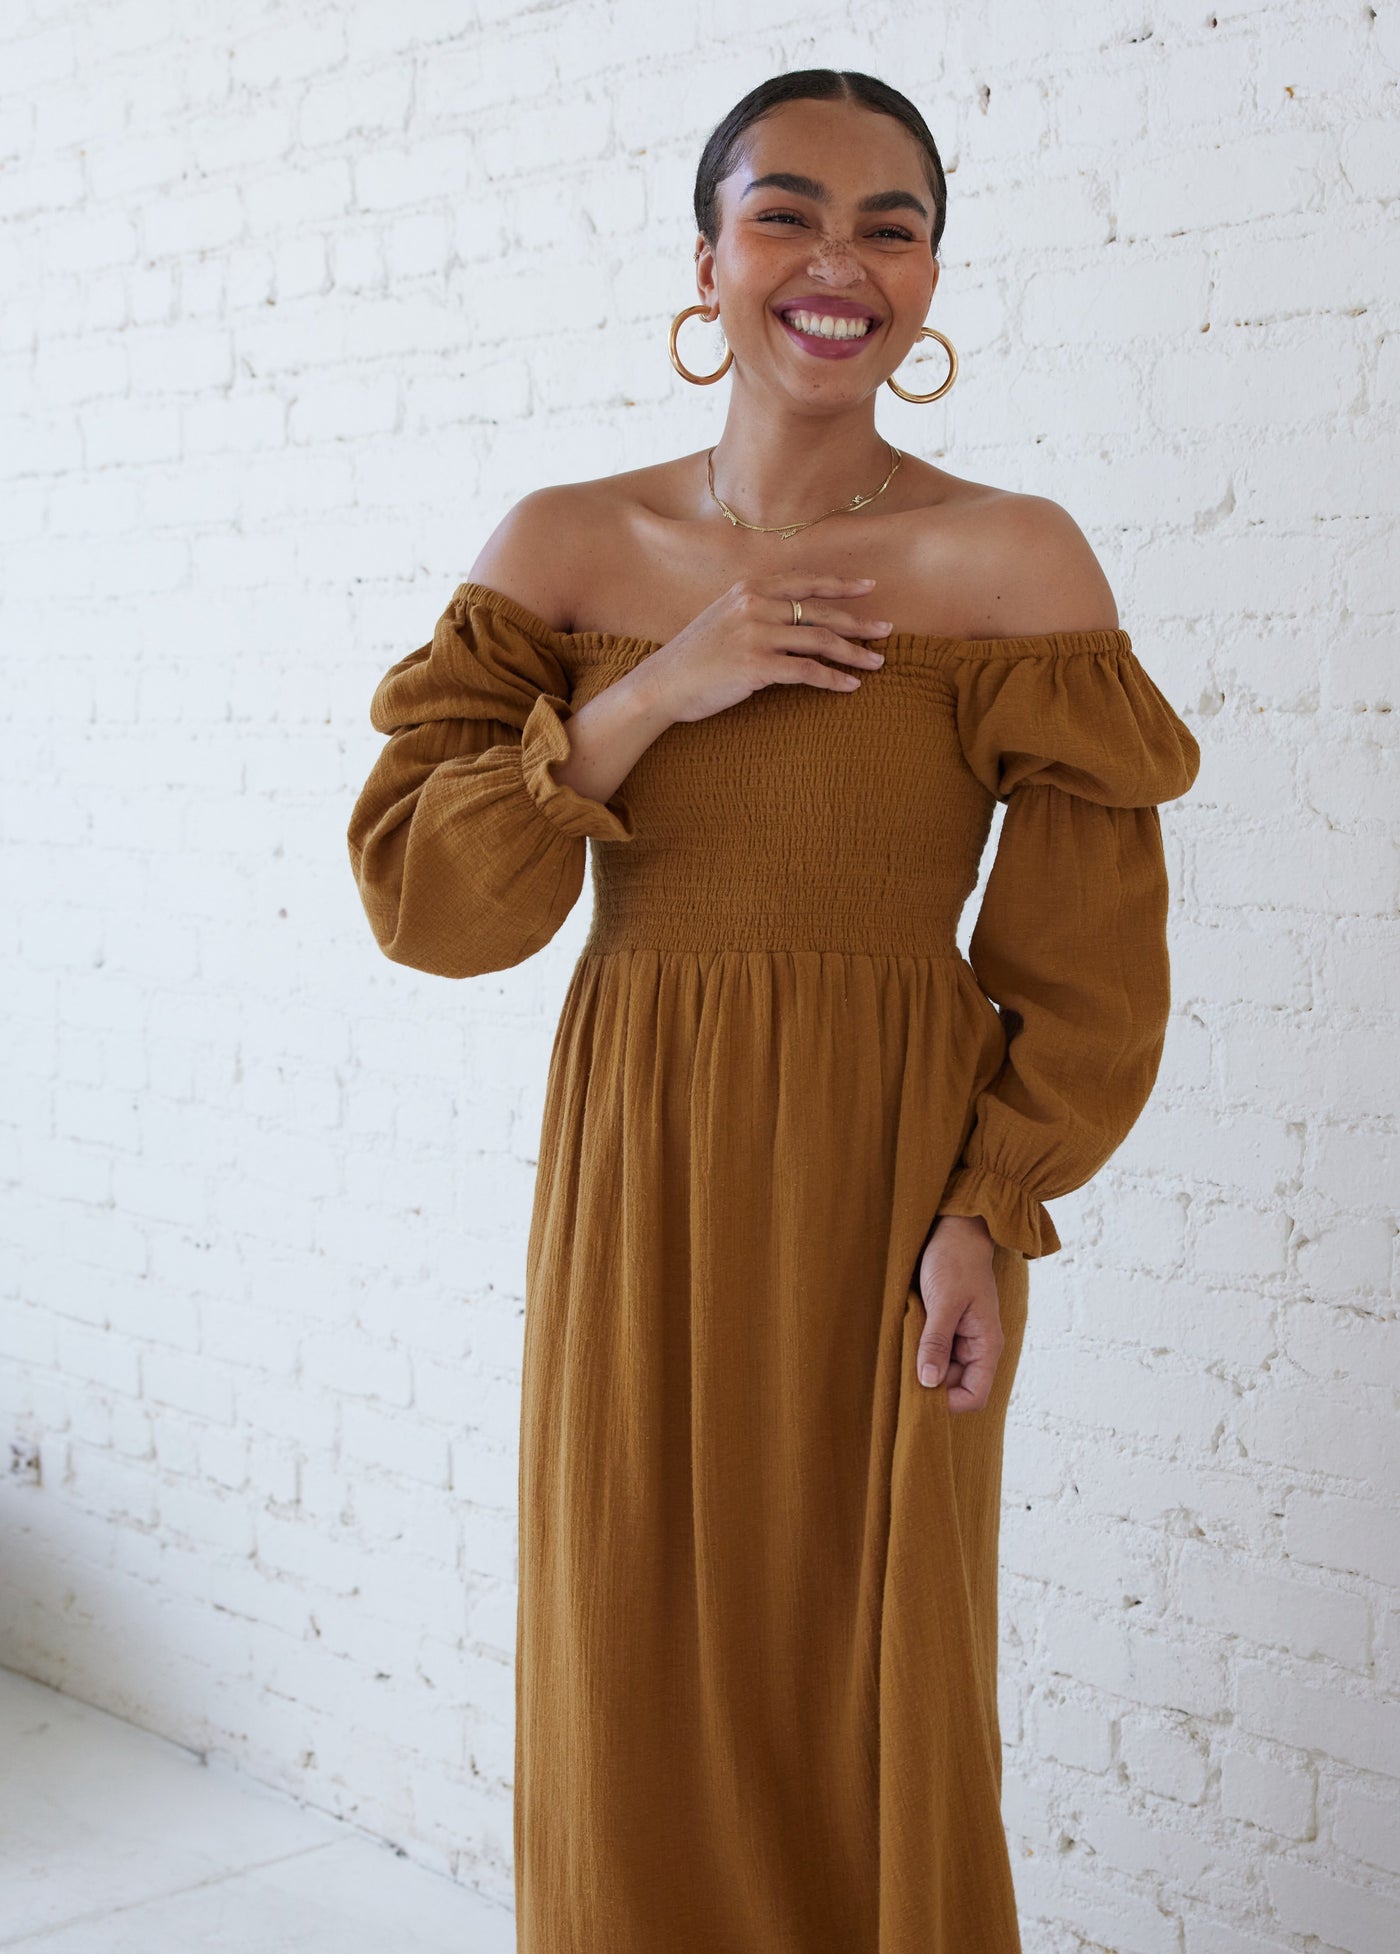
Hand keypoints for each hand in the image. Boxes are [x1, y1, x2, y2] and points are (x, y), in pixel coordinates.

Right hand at [636, 575, 891, 726]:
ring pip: (820, 641)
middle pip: (820, 612)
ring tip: (878, 663)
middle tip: (887, 631)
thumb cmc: (694, 657)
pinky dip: (834, 679)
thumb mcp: (723, 618)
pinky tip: (851, 686)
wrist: (661, 684)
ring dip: (854, 653)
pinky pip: (807, 671)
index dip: (841, 585)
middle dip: (859, 622)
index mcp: (749, 589)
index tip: (870, 587)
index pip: (806, 583)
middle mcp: (755, 605)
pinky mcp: (757, 667)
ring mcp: (756, 635)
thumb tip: (793, 617)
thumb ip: (756, 610)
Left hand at [914, 1215, 1003, 1413]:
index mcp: (986, 1345)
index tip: (919, 1393)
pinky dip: (917, 1351)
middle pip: (953, 1387)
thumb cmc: (956, 1260)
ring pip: (940, 1370)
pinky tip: (903, 1338)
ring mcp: (960, 1339)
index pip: (975, 1396)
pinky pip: (932, 1352)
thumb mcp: (945, 1301)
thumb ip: (937, 1342)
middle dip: (929, 1383)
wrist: (956, 1230)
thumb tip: (929, 1382)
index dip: (949, 1403)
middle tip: (900, 1370)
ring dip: (920, 1365)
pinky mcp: (945, 1328)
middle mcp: (975, 1347)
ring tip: (902, 1348)